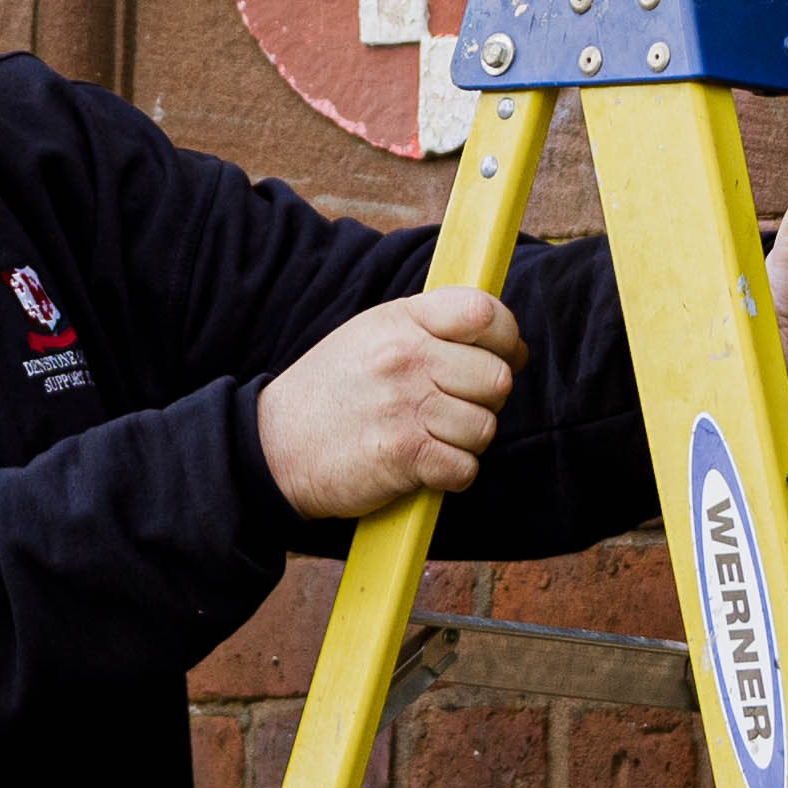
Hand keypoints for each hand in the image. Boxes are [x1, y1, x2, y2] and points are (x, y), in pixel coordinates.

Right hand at [260, 287, 525, 520]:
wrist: (274, 446)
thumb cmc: (333, 390)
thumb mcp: (374, 335)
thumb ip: (435, 329)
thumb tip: (513, 346)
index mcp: (402, 320)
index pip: (484, 313)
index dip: (507, 338)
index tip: (504, 355)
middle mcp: (406, 357)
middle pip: (496, 377)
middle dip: (485, 400)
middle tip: (455, 408)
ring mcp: (406, 405)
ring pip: (485, 427)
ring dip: (467, 441)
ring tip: (433, 437)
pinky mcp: (404, 454)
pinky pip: (465, 467)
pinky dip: (453, 474)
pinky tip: (427, 465)